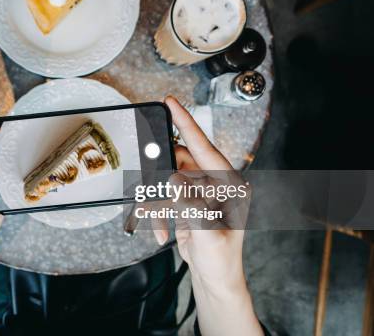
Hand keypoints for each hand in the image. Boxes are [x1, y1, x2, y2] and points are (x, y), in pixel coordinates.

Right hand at [160, 96, 261, 335]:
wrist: (215, 280)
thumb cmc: (221, 260)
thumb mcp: (207, 234)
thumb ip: (191, 204)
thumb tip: (175, 180)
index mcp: (230, 185)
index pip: (205, 148)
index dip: (186, 124)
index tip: (171, 102)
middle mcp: (216, 184)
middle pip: (181, 162)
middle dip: (162, 175)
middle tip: (151, 184)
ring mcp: (201, 193)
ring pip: (169, 180)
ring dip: (158, 202)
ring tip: (158, 222)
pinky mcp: (188, 203)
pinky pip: (166, 198)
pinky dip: (159, 215)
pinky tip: (162, 233)